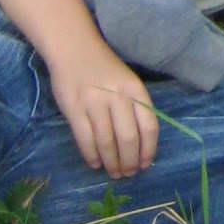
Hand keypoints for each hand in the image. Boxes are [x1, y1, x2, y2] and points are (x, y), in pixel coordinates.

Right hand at [50, 47, 158, 177]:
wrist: (74, 49)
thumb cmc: (105, 68)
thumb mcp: (128, 82)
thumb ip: (135, 107)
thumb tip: (141, 145)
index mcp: (136, 89)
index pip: (149, 126)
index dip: (148, 150)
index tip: (145, 165)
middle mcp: (118, 97)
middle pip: (128, 138)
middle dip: (129, 162)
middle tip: (127, 174)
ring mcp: (95, 103)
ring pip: (106, 142)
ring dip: (111, 163)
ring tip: (113, 172)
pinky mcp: (74, 109)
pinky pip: (85, 139)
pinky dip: (91, 156)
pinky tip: (95, 163)